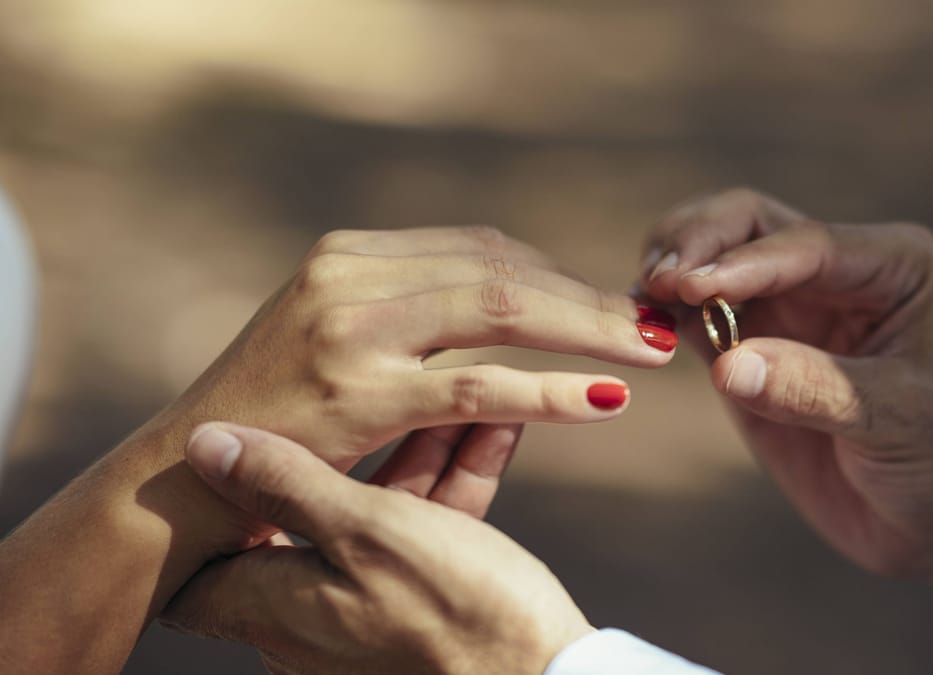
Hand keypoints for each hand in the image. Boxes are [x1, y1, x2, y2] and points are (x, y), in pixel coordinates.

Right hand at [144, 227, 677, 549]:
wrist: (182, 477)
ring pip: (499, 311)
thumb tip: (506, 299)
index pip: (481, 247)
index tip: (611, 301)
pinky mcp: (356, 393)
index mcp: (351, 255)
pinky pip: (477, 386)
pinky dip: (550, 390)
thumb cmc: (272, 414)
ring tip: (651, 352)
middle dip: (589, 298)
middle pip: (502, 268)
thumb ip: (407, 308)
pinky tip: (604, 401)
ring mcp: (351, 330)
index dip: (558, 274)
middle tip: (656, 323)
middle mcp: (349, 275)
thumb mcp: (334, 337)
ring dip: (588, 332)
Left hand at [162, 422, 590, 674]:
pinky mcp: (427, 613)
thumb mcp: (367, 532)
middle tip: (388, 383)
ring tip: (465, 390)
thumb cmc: (453, 615)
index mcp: (273, 604)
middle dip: (358, 440)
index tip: (242, 433)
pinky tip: (492, 426)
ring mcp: (370, 617)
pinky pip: (428, 535)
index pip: (210, 549)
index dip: (218, 492)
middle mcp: (309, 619)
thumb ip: (288, 483)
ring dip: (424, 450)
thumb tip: (205, 443)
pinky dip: (455, 483)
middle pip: (312, 510)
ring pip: (382, 514)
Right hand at [640, 189, 932, 614]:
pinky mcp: (750, 351)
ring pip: (712, 258)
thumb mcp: (899, 421)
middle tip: (659, 280)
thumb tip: (729, 365)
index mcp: (890, 265)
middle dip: (697, 242)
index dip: (743, 262)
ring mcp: (787, 308)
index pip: (803, 245)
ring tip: (643, 299)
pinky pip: (695, 317)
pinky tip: (639, 327)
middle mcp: (833, 272)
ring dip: (672, 268)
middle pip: (747, 224)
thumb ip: (814, 389)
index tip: (690, 286)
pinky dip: (663, 315)